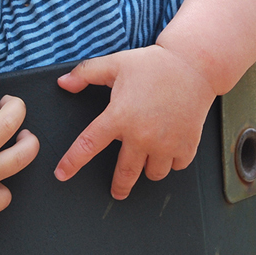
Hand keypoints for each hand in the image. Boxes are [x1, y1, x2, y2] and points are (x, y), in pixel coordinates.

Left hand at [55, 47, 215, 199]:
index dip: (72, 163)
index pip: (88, 146)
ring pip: (152, 174)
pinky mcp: (187, 146)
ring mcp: (166, 144)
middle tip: (116, 191)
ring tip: (147, 158)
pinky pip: (175, 167)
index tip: (62, 175)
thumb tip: (62, 84)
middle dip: (119, 186)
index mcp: (119, 116)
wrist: (194, 65)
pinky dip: (171, 162)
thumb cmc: (153, 64)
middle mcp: (141, 136)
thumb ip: (85, 73)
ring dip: (147, 170)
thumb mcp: (115, 63)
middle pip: (125, 175)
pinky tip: (168, 149)